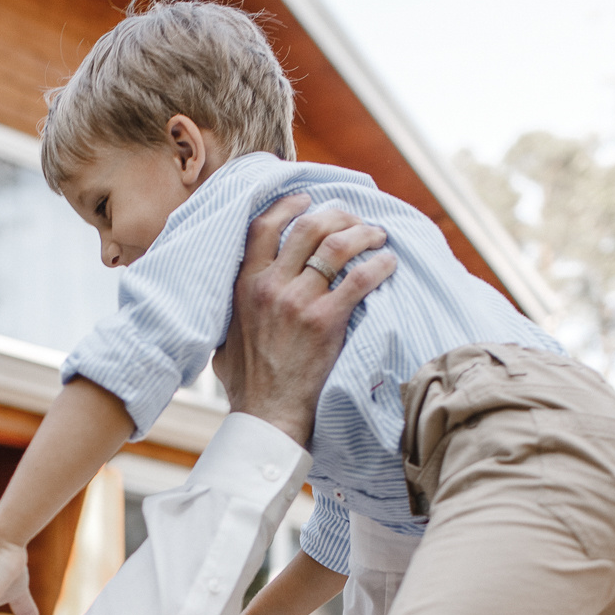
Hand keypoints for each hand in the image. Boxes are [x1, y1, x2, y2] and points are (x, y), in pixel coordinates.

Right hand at [212, 196, 393, 445]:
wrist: (267, 416)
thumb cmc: (248, 385)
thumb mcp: (225, 341)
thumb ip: (231, 316)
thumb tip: (234, 307)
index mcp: (244, 286)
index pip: (262, 226)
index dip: (287, 205)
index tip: (307, 199)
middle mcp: (269, 286)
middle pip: (306, 227)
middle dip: (336, 215)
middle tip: (355, 218)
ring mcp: (297, 302)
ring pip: (335, 246)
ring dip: (362, 233)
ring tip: (378, 235)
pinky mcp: (325, 321)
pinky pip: (358, 279)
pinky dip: (378, 265)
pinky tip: (389, 263)